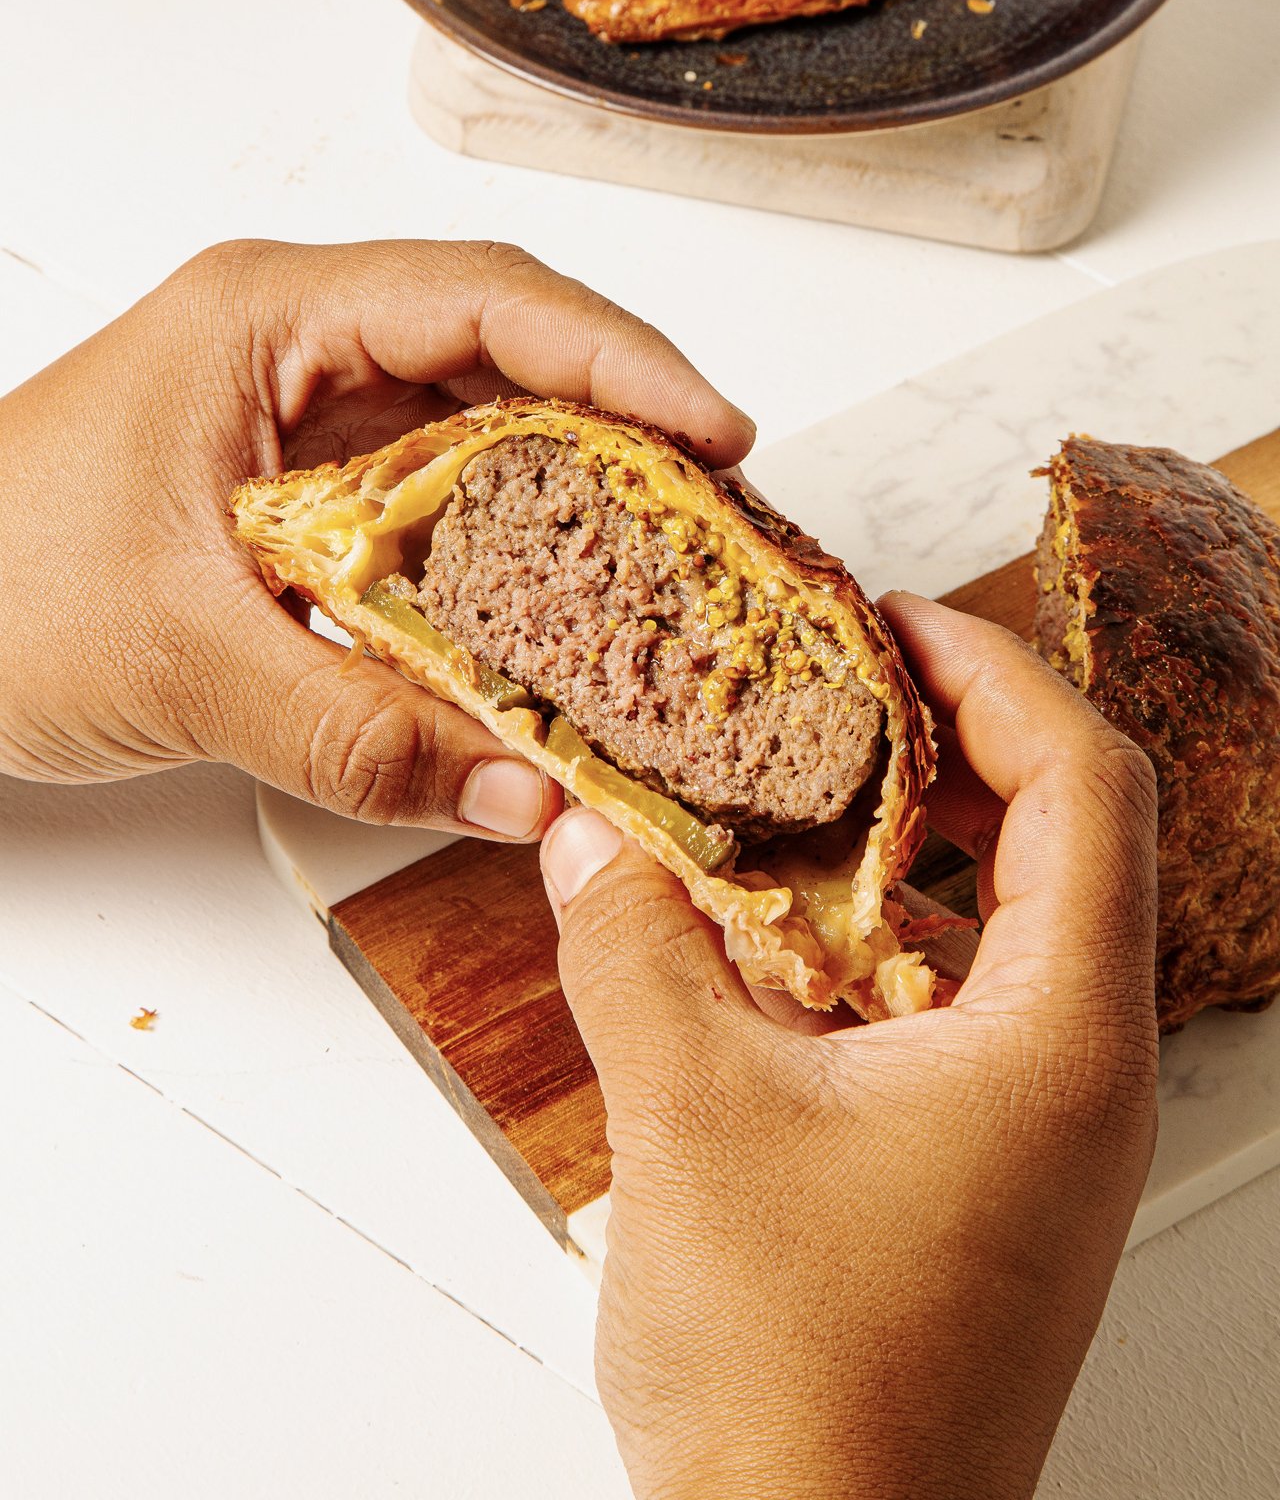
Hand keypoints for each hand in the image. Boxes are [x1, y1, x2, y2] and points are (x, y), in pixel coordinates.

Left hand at [0, 239, 752, 838]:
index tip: (718, 433)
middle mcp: (298, 351)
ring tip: (674, 577)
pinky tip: (556, 631)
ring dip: (576, 507)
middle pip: (509, 358)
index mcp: (266, 318)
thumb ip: (359, 734)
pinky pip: (436, 517)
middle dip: (628, 434)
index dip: (622, 357)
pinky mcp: (301, 503)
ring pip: (481, 439)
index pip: (487, 299)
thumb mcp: (181, 658)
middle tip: (725, 524)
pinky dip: (505, 570)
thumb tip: (532, 795)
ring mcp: (302, 424)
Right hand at [539, 595, 1158, 1499]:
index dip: (994, 674)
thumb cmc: (799, 1389)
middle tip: (840, 683)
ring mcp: (1042, 1130)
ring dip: (912, 840)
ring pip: (1013, 921)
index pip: (1085, 783)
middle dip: (953, 740)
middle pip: (1065, 836)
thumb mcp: (687, 1118)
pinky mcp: (988, 1171)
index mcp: (1060, 1040)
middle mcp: (1081, 1076)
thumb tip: (590, 831)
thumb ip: (632, 945)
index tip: (893, 620)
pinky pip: (962, 1004)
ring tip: (798, 786)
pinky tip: (775, 931)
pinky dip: (882, 937)